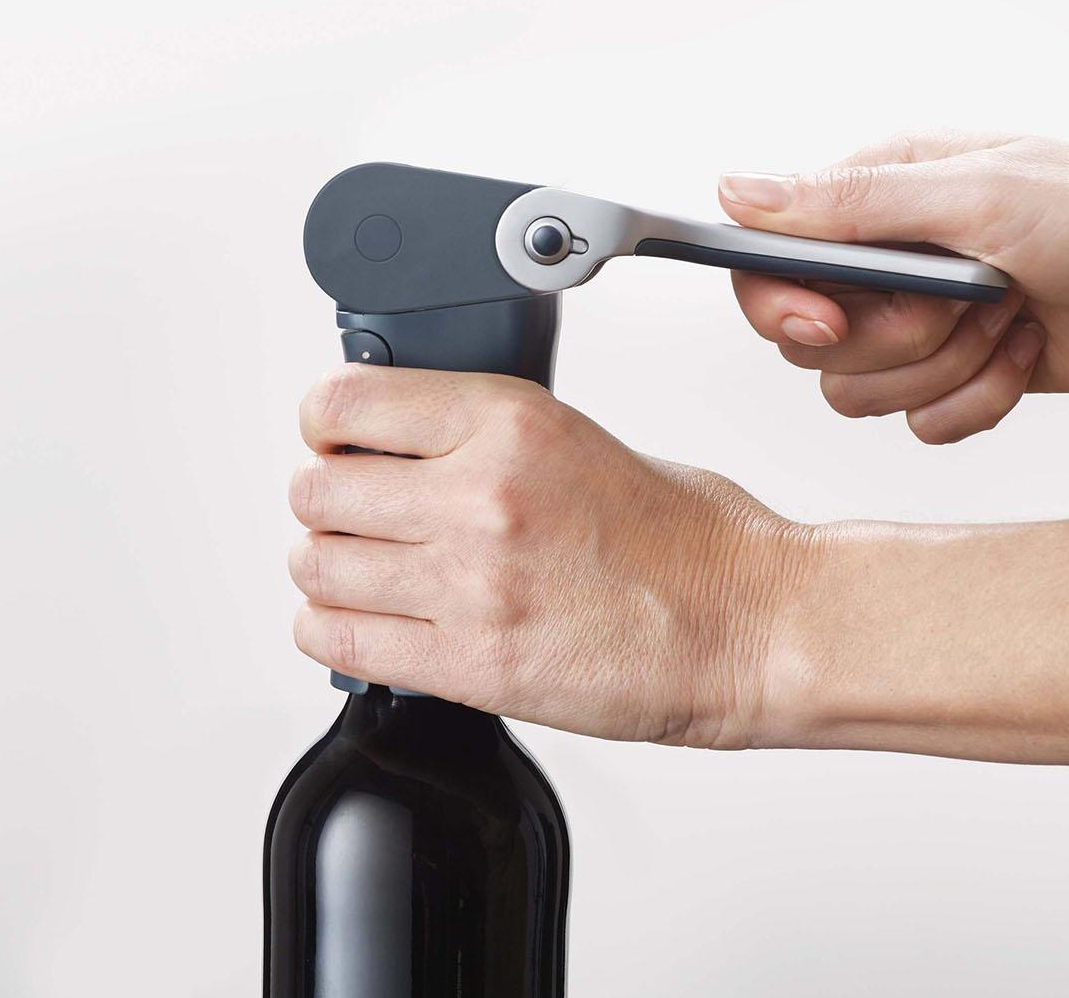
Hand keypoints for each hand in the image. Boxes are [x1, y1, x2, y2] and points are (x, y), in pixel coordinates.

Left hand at [288, 364, 808, 746]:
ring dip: (328, 571)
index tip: (332, 441)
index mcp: (510, 423)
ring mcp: (472, 584)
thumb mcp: (576, 440)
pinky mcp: (473, 666)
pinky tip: (365, 624)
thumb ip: (477, 442)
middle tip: (356, 518)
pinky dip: (333, 631)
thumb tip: (396, 453)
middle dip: (327, 506)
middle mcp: (481, 496)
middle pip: (316, 491)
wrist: (753, 626)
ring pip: (316, 567)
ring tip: (366, 575)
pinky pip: (340, 641)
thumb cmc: (688, 540)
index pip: (345, 403)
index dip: (325, 425)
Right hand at [719, 130, 1068, 442]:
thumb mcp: (975, 196)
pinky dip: (977, 400)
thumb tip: (736, 191)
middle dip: (892, 338)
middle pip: (808, 342)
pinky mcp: (952, 376)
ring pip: (857, 392)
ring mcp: (916, 325)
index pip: (768, 262)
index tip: (833, 321)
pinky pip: (918, 424)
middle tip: (959, 302)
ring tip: (1004, 322)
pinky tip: (1022, 353)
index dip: (781, 304)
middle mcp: (884, 265)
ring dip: (942, 368)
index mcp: (875, 200)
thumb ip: (849, 205)